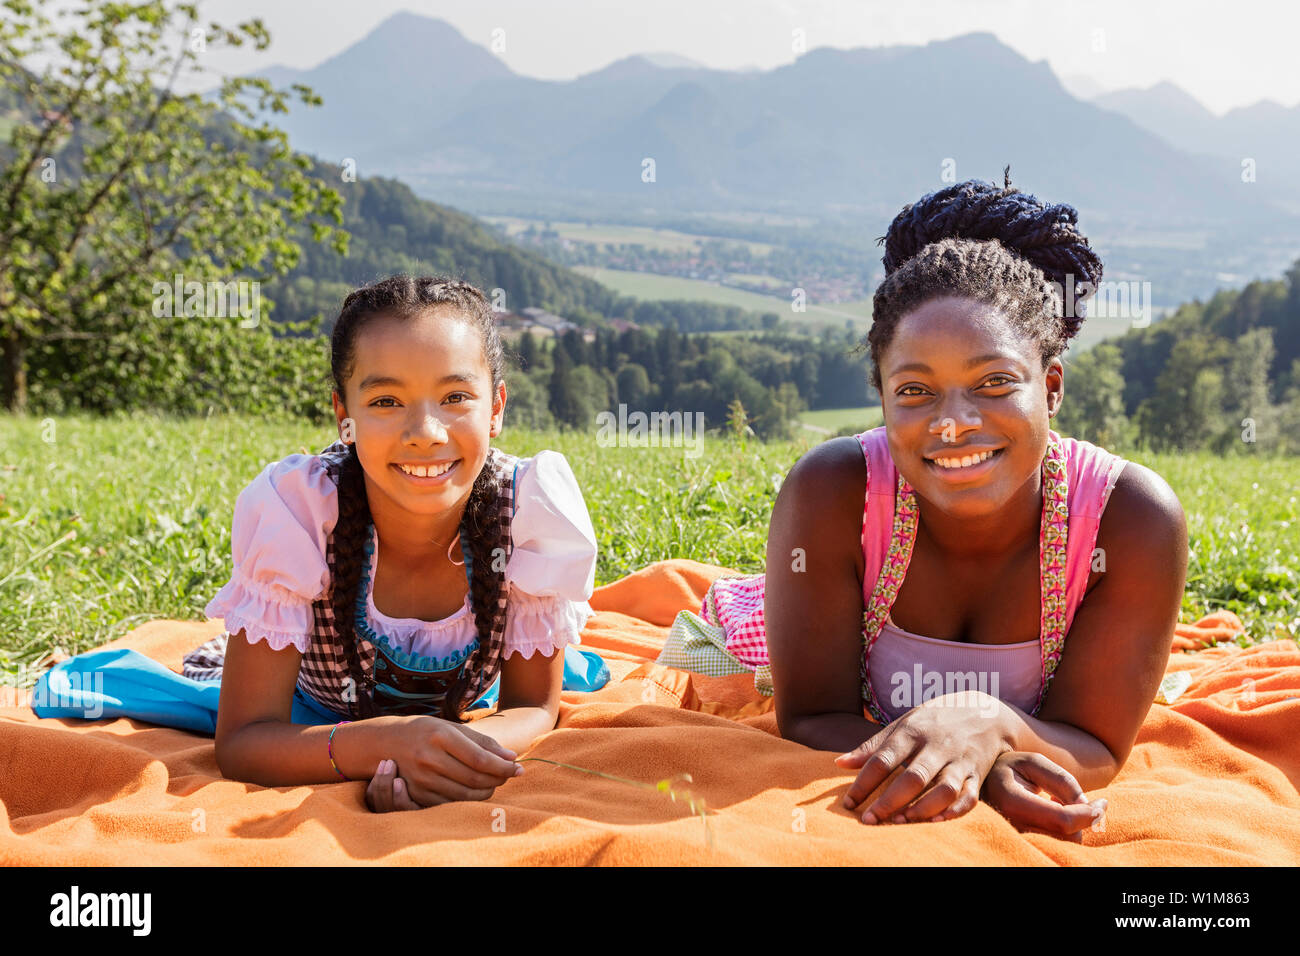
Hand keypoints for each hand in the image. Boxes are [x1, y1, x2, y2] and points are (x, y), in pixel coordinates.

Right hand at [371, 715, 522, 809]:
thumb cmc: (426, 731)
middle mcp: (429, 758)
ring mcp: (421, 778)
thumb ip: (482, 741)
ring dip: (487, 791)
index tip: (519, 768)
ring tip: (496, 782)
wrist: (387, 743)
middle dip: (498, 779)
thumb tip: (511, 756)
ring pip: (464, 794)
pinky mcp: (417, 793)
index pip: (480, 758)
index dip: (503, 766)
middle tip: (510, 775)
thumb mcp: (452, 727)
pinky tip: (477, 790)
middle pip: (474, 778)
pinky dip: (468, 799)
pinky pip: (451, 803)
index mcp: (440, 735)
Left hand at [835, 691, 1014, 823]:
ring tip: (900, 821)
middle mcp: (936, 746)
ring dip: (922, 808)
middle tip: (869, 820)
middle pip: (912, 777)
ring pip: (943, 789)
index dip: (863, 783)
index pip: (883, 759)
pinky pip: (970, 797)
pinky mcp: (977, 774)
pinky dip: (954, 811)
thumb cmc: (934, 720)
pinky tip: (935, 821)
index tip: (848, 803)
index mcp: (912, 731)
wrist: (985, 711)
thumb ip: (873, 745)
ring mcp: (959, 760)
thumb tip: (840, 763)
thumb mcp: (903, 723)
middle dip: (889, 801)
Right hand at [981, 750, 1105, 841]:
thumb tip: (1087, 807)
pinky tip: (1052, 812)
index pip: (1062, 819)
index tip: (1103, 803)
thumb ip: (1063, 781)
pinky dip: (1063, 830)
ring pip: (1063, 843)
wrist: (984, 782)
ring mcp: (1014, 838)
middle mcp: (1009, 825)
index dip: (1088, 814)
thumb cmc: (1012, 768)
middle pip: (1066, 835)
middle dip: (1080, 818)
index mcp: (1011, 800)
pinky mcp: (1021, 844)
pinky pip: (1055, 845)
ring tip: (1056, 801)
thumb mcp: (1035, 762)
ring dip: (1071, 823)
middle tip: (1073, 796)